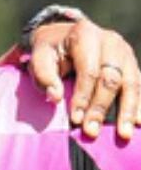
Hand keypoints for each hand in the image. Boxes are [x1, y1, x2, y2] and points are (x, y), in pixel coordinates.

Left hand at [26, 19, 139, 139]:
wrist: (63, 37)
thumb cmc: (50, 51)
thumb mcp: (39, 57)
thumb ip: (44, 75)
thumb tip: (55, 97)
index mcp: (85, 35)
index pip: (88, 71)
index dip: (83, 97)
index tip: (75, 119)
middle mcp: (110, 41)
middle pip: (111, 79)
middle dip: (100, 108)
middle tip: (91, 131)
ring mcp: (125, 52)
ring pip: (131, 84)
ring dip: (127, 111)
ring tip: (123, 134)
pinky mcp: (132, 64)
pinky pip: (139, 86)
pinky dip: (140, 105)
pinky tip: (138, 123)